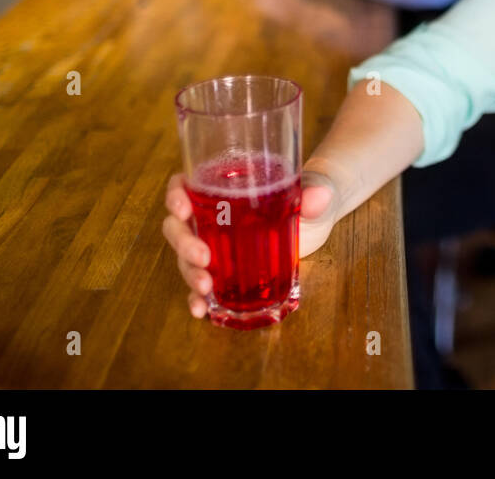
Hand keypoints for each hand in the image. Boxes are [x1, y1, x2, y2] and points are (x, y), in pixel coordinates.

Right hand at [162, 169, 340, 319]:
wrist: (319, 217)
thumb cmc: (309, 192)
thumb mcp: (313, 188)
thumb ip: (315, 191)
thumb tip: (319, 195)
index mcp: (224, 185)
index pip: (184, 185)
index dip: (175, 196)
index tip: (182, 208)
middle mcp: (211, 214)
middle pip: (179, 226)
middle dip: (184, 244)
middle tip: (204, 257)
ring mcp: (216, 244)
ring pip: (186, 257)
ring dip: (190, 273)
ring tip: (205, 287)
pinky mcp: (227, 270)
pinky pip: (202, 284)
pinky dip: (197, 298)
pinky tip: (201, 310)